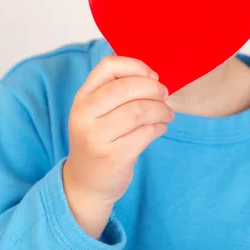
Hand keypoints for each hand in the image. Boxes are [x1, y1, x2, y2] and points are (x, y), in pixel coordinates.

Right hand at [62, 55, 172, 235]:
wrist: (86, 183)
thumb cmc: (99, 139)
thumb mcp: (97, 112)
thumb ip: (117, 90)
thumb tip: (153, 77)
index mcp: (82, 98)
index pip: (107, 67)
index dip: (135, 66)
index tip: (153, 75)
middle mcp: (84, 115)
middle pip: (126, 88)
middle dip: (154, 89)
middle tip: (165, 95)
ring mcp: (97, 137)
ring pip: (139, 111)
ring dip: (161, 110)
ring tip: (166, 114)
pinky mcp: (114, 157)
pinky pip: (146, 133)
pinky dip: (160, 127)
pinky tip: (160, 128)